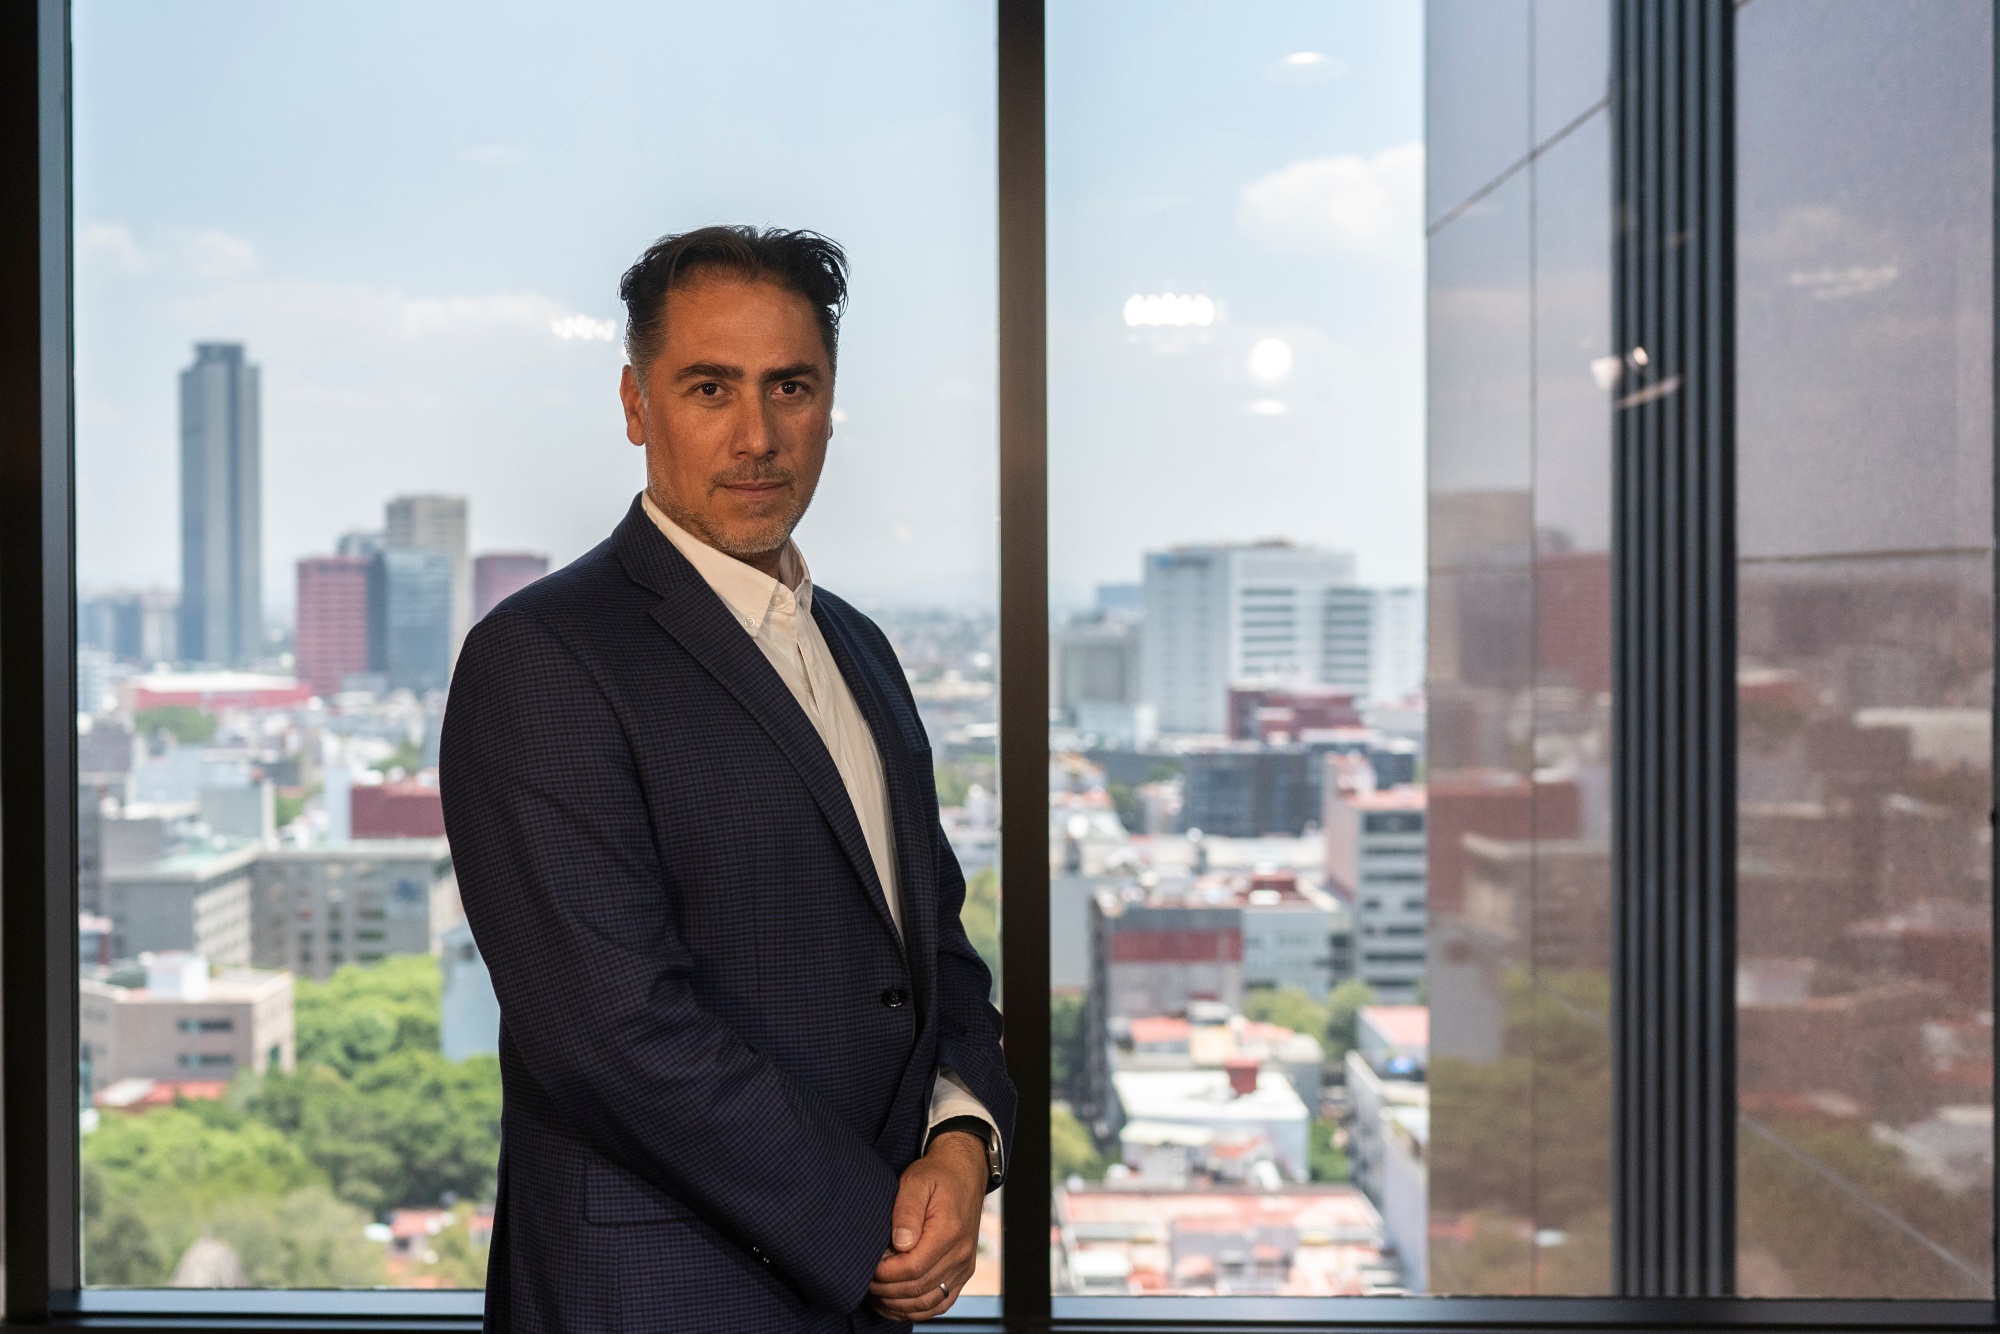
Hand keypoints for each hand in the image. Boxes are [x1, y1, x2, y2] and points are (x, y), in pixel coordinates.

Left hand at [867, 1131, 986, 1320]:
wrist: (964, 1173)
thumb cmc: (937, 1176)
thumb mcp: (916, 1182)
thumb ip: (906, 1211)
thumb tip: (900, 1243)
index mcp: (950, 1232)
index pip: (914, 1268)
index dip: (886, 1275)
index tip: (868, 1269)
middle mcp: (961, 1254)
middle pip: (919, 1289)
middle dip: (887, 1291)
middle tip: (865, 1283)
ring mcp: (964, 1266)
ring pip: (929, 1303)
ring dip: (899, 1305)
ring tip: (876, 1295)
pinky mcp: (962, 1272)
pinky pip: (941, 1303)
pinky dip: (917, 1310)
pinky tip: (896, 1304)